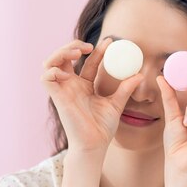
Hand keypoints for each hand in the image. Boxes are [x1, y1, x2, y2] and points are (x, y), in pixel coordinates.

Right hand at [40, 38, 143, 155]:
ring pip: (51, 63)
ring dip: (61, 53)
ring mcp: (63, 90)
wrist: (95, 145)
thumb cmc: (102, 128)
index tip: (110, 41)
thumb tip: (140, 75)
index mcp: (84, 86)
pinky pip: (46, 77)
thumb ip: (125, 88)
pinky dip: (53, 69)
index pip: (87, 61)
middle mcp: (71, 86)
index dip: (97, 50)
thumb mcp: (116, 104)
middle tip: (89, 46)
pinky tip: (67, 71)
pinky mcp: (57, 97)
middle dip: (73, 46)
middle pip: (64, 57)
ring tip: (77, 52)